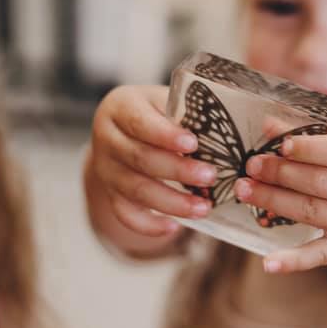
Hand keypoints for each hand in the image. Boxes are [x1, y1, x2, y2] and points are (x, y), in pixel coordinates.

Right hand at [88, 85, 215, 236]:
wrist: (122, 127)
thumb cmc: (154, 111)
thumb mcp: (164, 100)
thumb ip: (184, 113)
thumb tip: (220, 134)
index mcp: (121, 107)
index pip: (141, 123)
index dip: (166, 135)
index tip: (193, 144)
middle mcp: (107, 139)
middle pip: (140, 158)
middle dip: (178, 171)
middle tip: (210, 176)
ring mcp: (106, 169)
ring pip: (136, 190)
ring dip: (172, 202)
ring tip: (203, 207)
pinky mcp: (110, 193)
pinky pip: (126, 214)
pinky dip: (149, 225)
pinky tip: (174, 227)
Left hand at [233, 132, 326, 272]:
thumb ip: (317, 138)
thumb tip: (269, 125)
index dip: (310, 149)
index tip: (280, 144)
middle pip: (320, 184)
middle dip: (281, 173)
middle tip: (251, 165)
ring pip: (312, 213)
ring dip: (274, 201)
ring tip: (245, 190)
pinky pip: (319, 256)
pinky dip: (292, 260)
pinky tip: (268, 262)